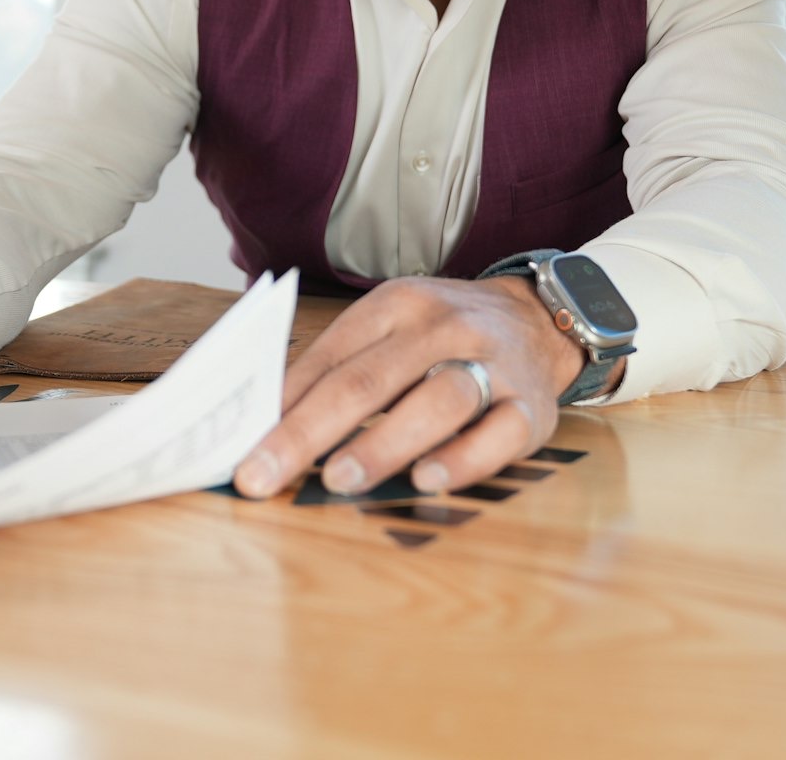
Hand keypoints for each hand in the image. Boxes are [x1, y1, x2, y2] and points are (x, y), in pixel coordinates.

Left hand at [233, 276, 588, 498]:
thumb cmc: (445, 335)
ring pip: (436, 402)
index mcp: (398, 305)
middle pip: (369, 381)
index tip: (241, 451)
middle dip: (308, 433)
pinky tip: (425, 481)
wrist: (544, 319)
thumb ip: (335, 370)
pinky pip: (499, 434)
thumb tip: (267, 425)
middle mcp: (444, 328)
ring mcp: (492, 366)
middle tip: (265, 476)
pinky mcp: (532, 407)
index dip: (282, 407)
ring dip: (382, 443)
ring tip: (337, 480)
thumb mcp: (389, 328)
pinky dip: (462, 459)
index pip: (330, 358)